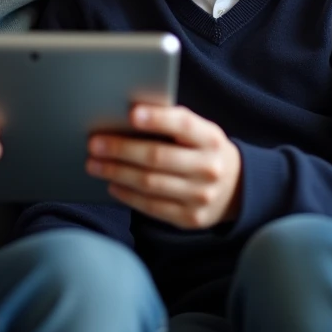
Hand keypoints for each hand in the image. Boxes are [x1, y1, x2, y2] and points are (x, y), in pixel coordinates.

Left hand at [87, 104, 241, 229]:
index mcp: (211, 139)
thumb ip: (172, 124)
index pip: (183, 124)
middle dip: (121, 150)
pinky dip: (127, 195)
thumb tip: (126, 117)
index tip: (131, 113)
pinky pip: (152, 206)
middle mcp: (209, 168)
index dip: (157, 119)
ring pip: (149, 183)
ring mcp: (201, 196)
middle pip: (157, 157)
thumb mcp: (200, 133)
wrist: (237, 188)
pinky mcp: (190, 218)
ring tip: (94, 164)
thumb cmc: (204, 151)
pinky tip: (112, 184)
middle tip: (94, 143)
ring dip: (116, 173)